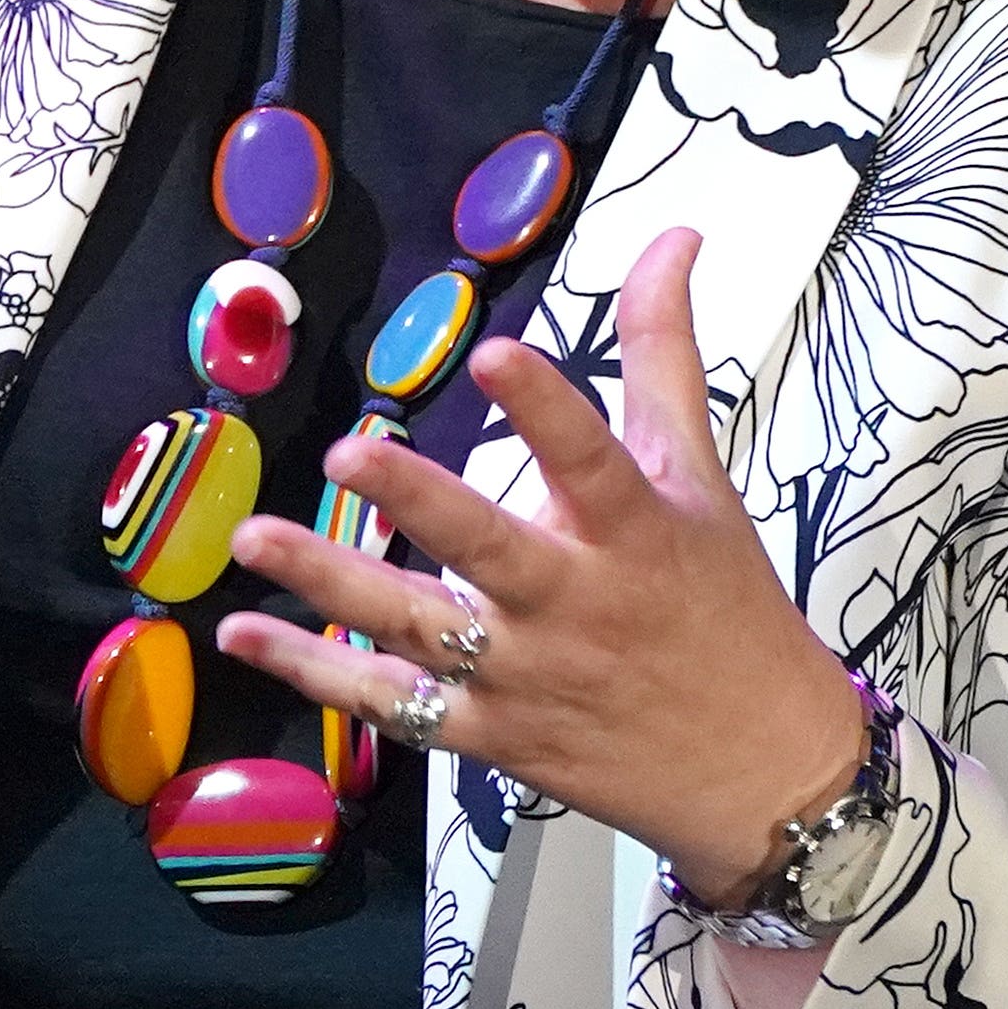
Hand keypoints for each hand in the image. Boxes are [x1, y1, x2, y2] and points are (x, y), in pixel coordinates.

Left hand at [219, 226, 864, 907]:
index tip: (493, 352)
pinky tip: (245, 634)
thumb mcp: (702, 478)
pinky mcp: (492, 738)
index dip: (543, 407)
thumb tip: (671, 236)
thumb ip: (663, 355)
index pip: (590, 459)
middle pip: (488, 550)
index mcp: (636, 533)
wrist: (763, 773)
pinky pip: (394, 707)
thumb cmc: (727, 609)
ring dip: (329, 583)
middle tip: (348, 454)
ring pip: (419, 630)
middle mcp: (576, 605)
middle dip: (417, 501)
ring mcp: (526, 679)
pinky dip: (316, 675)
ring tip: (251, 538)